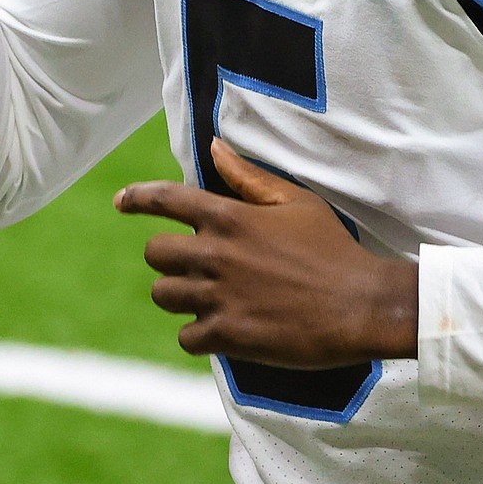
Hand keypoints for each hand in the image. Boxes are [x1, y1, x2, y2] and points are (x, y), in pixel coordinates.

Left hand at [115, 138, 418, 367]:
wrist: (361, 306)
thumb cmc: (332, 250)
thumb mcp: (295, 202)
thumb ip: (248, 177)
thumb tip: (214, 147)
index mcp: (229, 217)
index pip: (164, 199)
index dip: (137, 198)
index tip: (121, 202)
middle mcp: (215, 254)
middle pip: (154, 253)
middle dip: (168, 258)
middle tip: (192, 266)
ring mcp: (218, 296)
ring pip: (163, 294)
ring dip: (179, 296)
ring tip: (208, 298)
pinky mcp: (227, 335)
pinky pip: (185, 336)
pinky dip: (197, 334)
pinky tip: (220, 329)